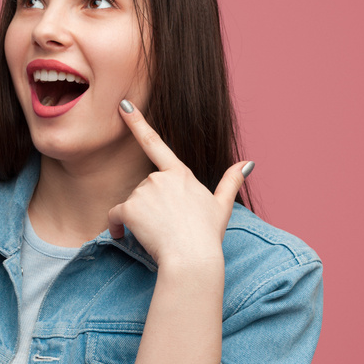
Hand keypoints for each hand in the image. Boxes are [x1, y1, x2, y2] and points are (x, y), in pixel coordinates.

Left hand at [107, 101, 252, 270]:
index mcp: (180, 174)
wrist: (193, 257)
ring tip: (158, 234)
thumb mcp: (222, 206)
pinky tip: (122, 237)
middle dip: (151, 206)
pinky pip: (115, 216)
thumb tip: (248, 163)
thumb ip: (230, 182)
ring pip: (133, 203)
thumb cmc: (207, 235)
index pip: (155, 142)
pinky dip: (116, 227)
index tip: (123, 105)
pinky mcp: (130, 207)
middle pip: (146, 188)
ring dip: (138, 217)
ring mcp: (144, 191)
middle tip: (168, 226)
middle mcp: (160, 177)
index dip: (137, 121)